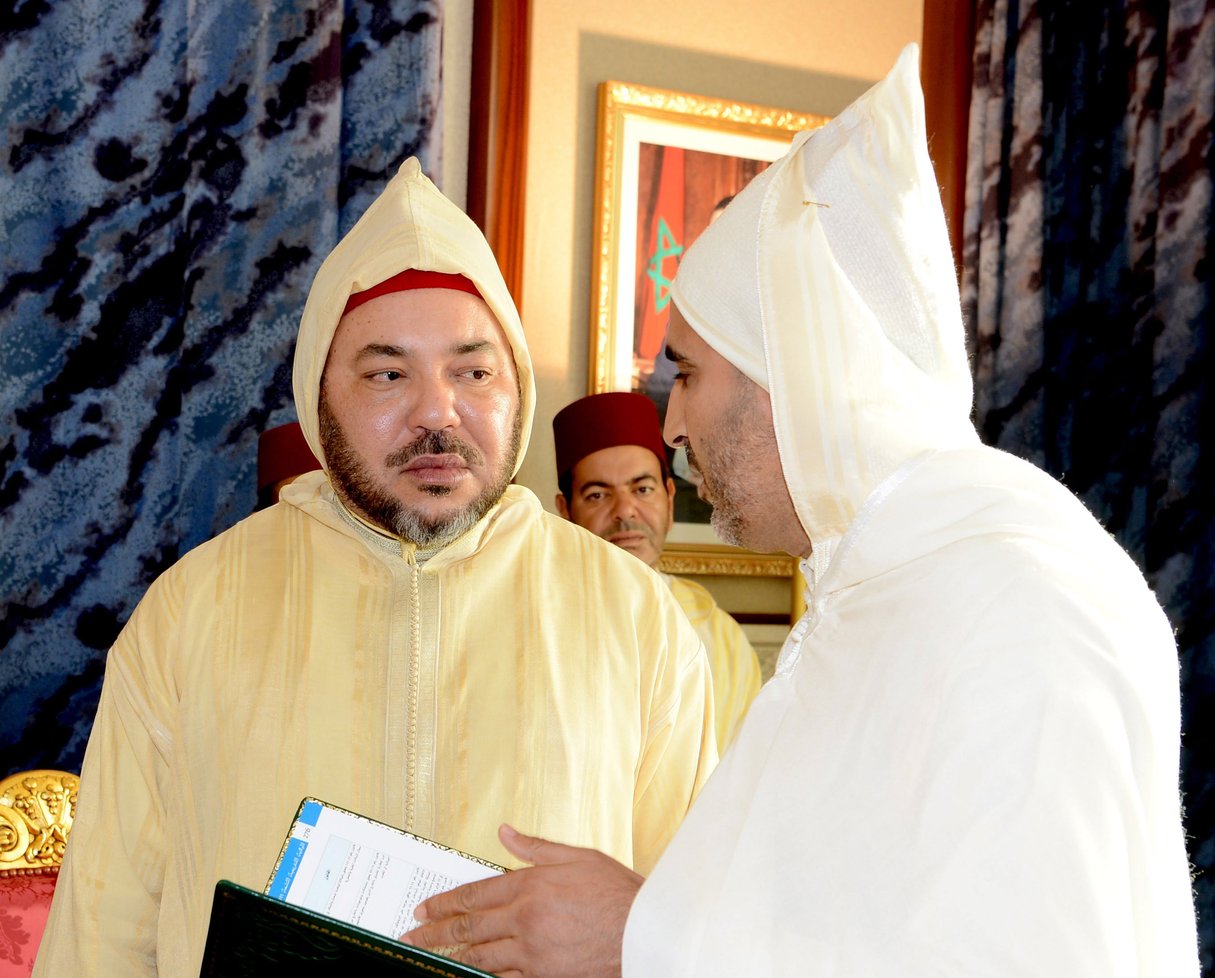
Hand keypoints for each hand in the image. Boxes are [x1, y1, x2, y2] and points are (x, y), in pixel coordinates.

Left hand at [401, 823, 642, 977]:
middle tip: (412, 935)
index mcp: (531, 885)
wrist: (645, 931)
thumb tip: (505, 831)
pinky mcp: (544, 976)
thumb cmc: (617, 893)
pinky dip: (484, 977)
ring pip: (480, 955)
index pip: (475, 893)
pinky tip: (470, 974)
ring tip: (430, 954)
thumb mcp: (578, 857)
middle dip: (436, 930)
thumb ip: (536, 847)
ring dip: (451, 954)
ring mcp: (532, 952)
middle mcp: (525, 919)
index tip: (423, 908)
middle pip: (469, 926)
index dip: (445, 902)